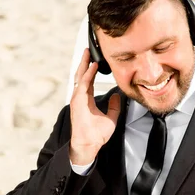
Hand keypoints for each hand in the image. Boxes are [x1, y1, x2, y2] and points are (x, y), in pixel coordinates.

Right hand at [69, 48, 120, 164]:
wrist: (89, 144)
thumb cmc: (96, 135)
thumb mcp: (111, 118)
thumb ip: (114, 107)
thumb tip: (117, 97)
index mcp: (87, 100)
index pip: (88, 81)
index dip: (91, 70)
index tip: (95, 61)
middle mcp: (81, 98)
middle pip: (82, 76)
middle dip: (85, 62)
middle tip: (88, 51)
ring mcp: (78, 98)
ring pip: (80, 77)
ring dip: (84, 64)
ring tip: (88, 53)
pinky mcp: (77, 101)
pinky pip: (83, 84)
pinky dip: (87, 74)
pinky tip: (92, 66)